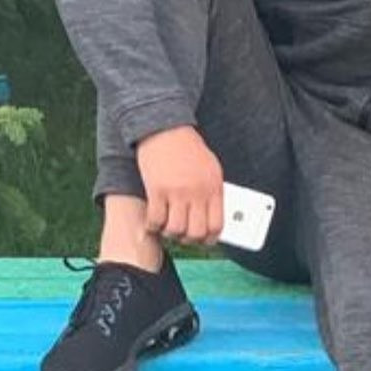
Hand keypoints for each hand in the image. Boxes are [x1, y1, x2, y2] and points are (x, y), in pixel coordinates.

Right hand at [136, 125, 224, 244]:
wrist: (166, 130)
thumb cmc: (188, 149)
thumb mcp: (211, 168)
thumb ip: (213, 192)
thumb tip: (213, 217)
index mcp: (214, 187)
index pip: (217, 225)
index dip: (210, 239)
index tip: (204, 241)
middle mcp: (197, 192)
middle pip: (196, 232)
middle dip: (189, 240)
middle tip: (183, 236)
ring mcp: (177, 192)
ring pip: (175, 230)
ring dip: (170, 234)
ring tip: (167, 228)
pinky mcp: (157, 190)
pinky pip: (155, 220)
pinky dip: (153, 226)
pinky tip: (153, 222)